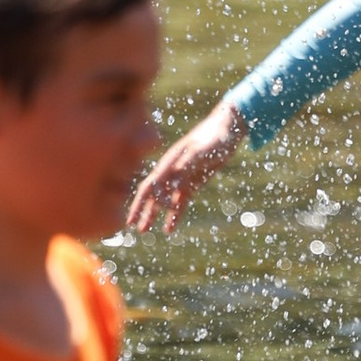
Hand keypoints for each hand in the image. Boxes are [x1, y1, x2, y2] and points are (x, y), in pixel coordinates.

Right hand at [129, 98, 245, 237]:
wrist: (227, 130)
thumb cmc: (214, 137)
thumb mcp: (203, 150)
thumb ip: (189, 162)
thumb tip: (175, 176)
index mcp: (169, 164)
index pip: (149, 186)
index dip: (140, 203)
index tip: (142, 218)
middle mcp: (171, 172)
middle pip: (151, 195)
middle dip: (141, 211)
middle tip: (133, 227)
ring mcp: (181, 178)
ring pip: (163, 201)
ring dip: (153, 215)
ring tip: (144, 231)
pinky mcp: (192, 183)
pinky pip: (179, 202)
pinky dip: (174, 215)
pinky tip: (169, 228)